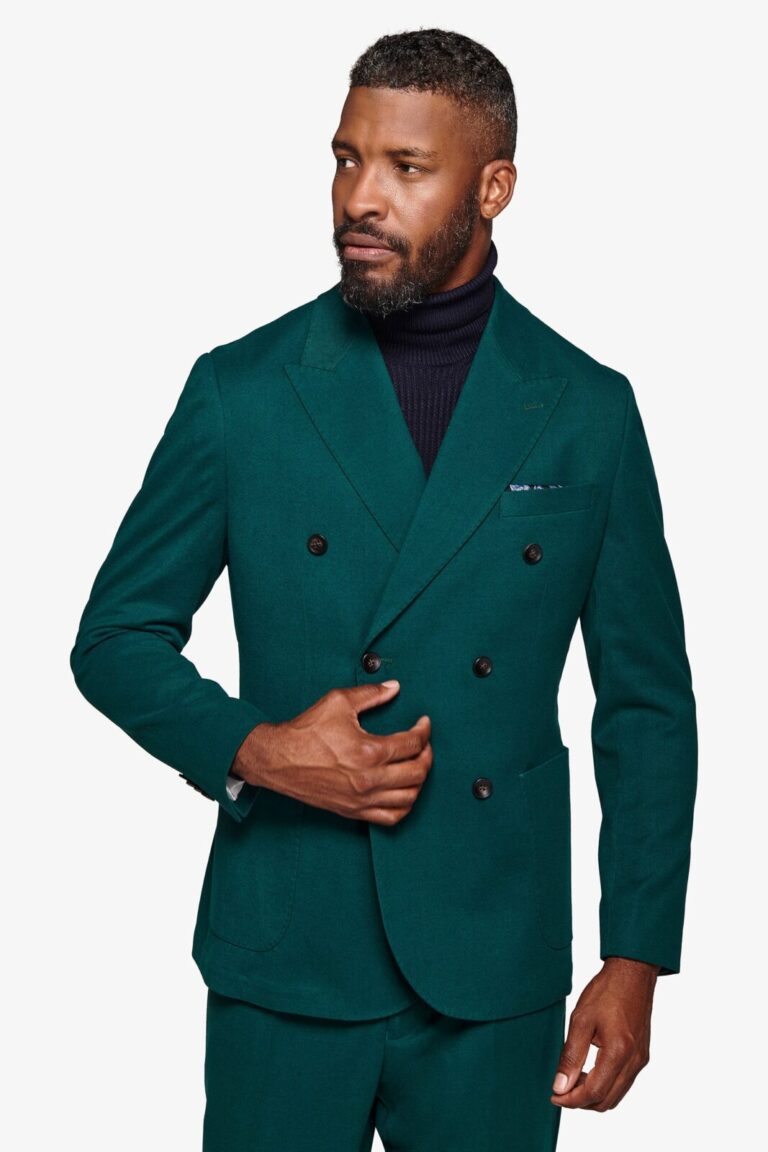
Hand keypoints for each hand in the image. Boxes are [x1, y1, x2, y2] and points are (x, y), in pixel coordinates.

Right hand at [232, 680, 432, 824]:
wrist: (278, 759)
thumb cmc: (305, 731)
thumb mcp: (338, 702)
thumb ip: (371, 694)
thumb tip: (394, 687)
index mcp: (369, 751)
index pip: (413, 744)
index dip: (424, 730)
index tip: (423, 723)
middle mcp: (369, 779)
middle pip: (418, 772)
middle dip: (427, 754)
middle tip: (423, 743)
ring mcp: (362, 799)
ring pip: (409, 797)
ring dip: (419, 780)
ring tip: (416, 764)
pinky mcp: (354, 811)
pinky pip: (391, 817)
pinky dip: (405, 806)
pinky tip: (404, 791)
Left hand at [550, 956, 659, 1110]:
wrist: (633, 974)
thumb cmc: (607, 991)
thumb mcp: (581, 1020)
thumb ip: (571, 1056)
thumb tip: (560, 1085)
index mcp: (619, 1052)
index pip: (594, 1092)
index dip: (571, 1100)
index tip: (554, 1096)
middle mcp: (634, 1062)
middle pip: (606, 1101)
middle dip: (581, 1102)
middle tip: (560, 1090)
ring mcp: (640, 1060)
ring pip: (616, 1095)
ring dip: (593, 1095)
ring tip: (572, 1080)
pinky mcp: (641, 1055)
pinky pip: (623, 1083)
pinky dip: (605, 1085)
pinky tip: (588, 1071)